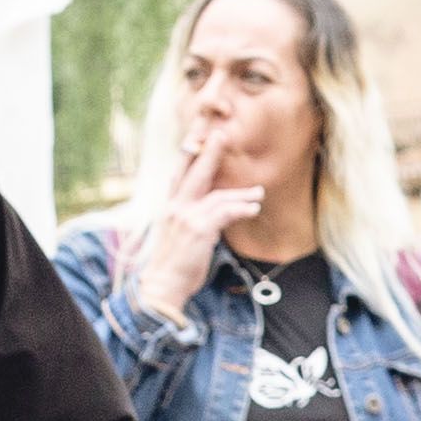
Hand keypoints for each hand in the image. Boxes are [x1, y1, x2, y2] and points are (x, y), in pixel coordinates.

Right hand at [125, 116, 264, 314]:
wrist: (162, 287)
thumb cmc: (172, 264)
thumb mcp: (177, 235)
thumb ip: (190, 218)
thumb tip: (212, 211)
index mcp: (169, 206)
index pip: (178, 173)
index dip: (188, 153)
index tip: (198, 136)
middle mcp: (174, 207)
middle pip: (193, 171)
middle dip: (209, 151)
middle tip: (222, 133)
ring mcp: (186, 216)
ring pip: (217, 194)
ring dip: (241, 193)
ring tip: (258, 192)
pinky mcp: (198, 229)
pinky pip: (225, 212)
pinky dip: (241, 208)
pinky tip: (253, 208)